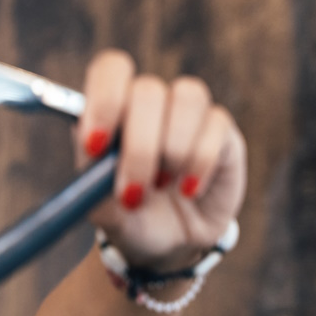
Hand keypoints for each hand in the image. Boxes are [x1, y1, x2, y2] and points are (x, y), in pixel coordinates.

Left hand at [75, 50, 247, 270]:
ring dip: (172, 149)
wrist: (169, 244)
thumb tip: (96, 160)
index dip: (104, 99)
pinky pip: (216, 125)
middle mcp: (147, 104)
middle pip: (147, 89)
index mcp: (109, 111)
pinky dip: (199, 162)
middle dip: (139, 146)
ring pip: (187, 96)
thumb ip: (94, 189)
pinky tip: (188, 191)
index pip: (110, 71)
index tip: (96, 145)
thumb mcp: (104, 213)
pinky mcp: (221, 131)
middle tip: (131, 192)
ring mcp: (186, 112)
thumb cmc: (129, 218)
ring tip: (161, 186)